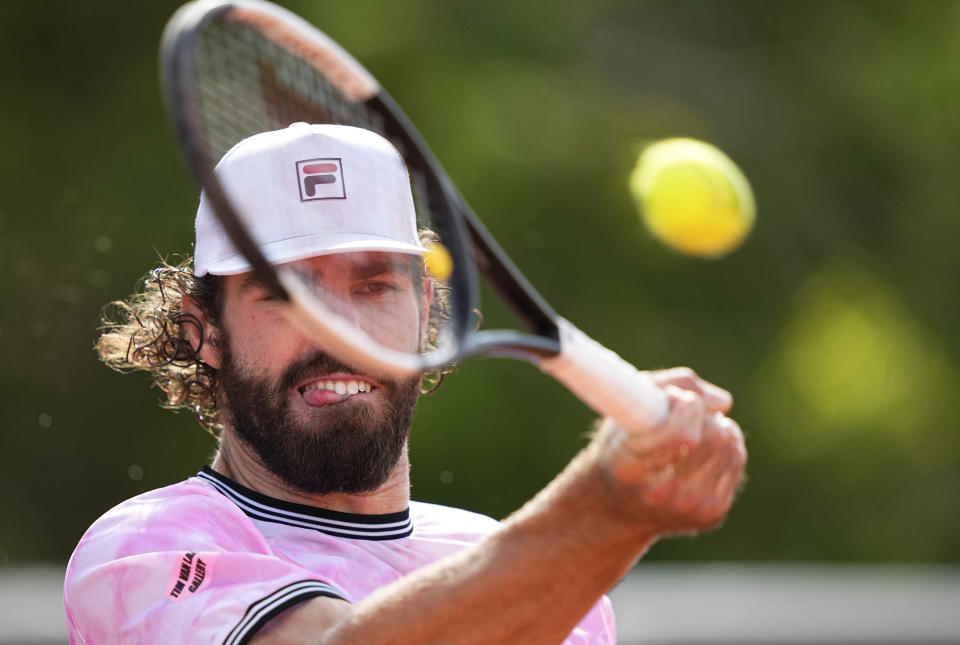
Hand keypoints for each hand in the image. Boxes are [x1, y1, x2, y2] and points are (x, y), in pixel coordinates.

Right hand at [600, 367, 746, 535]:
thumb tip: (723, 402)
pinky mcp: (711, 513)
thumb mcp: (626, 407)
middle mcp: (660, 494)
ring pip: (730, 445)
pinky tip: (704, 446)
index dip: (687, 406)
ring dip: (717, 426)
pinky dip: (726, 443)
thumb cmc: (619, 445)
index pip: (682, 435)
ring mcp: (688, 508)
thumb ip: (670, 385)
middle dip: (703, 414)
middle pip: (714, 437)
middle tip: (684, 413)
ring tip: (693, 430)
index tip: (676, 398)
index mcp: (629, 468)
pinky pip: (736, 459)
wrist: (617, 505)